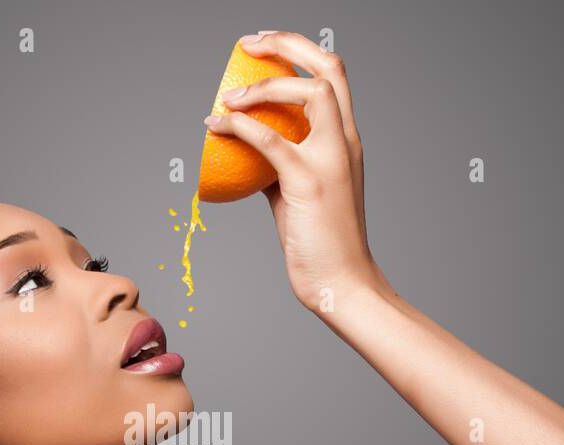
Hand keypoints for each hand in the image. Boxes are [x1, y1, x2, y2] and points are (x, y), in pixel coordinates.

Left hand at [204, 31, 390, 315]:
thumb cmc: (320, 243)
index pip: (333, 78)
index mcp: (347, 142)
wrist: (342, 282)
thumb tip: (248, 152)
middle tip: (250, 43)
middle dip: (288, 43)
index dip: (300, 52)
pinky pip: (269, 140)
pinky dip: (238, 126)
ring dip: (264, 84)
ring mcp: (330, 159)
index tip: (266, 49)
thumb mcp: (300, 194)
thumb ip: (281, 167)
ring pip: (309, 91)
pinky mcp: (308, 182)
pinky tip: (215, 126)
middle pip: (330, 68)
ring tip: (230, 94)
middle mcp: (346, 142)